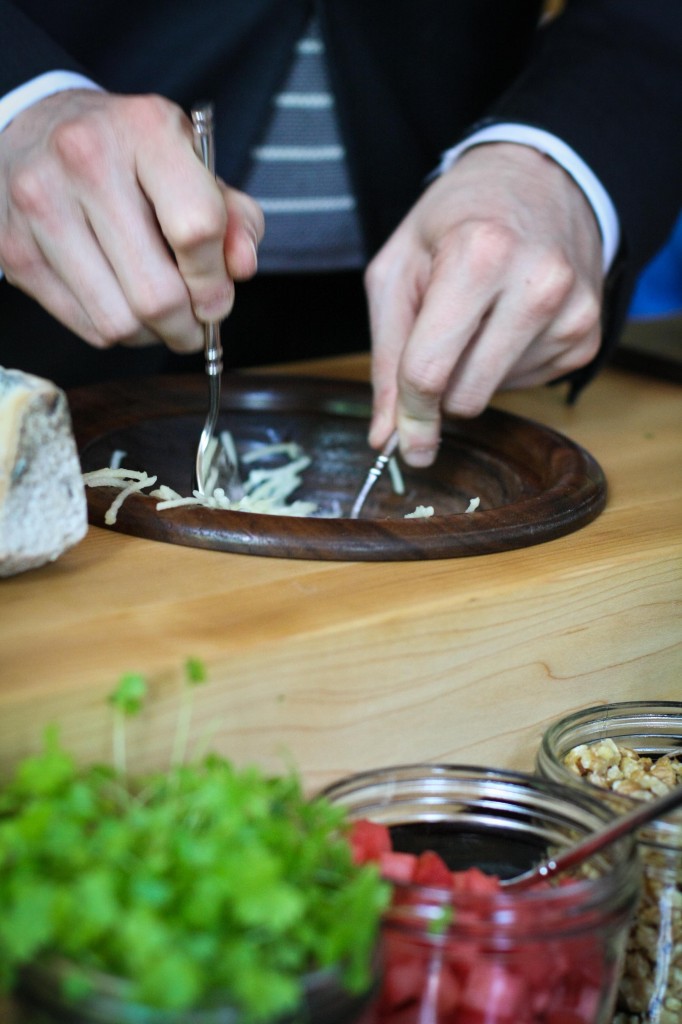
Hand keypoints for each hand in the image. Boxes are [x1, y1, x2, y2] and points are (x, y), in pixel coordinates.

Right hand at [0, 90, 263, 351]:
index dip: (216, 282)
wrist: (35, 129)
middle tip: (195, 325)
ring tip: (160, 316)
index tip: (218, 300)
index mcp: (145, 129)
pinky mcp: (15, 248)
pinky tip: (123, 304)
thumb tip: (242, 269)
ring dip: (152, 335)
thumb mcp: (193, 165)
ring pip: (119, 322)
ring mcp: (41, 205)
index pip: (197, 230)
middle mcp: (85, 160)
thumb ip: (235, 217)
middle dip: (187, 326)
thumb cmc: (128, 155)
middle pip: (156, 294)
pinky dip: (117, 331)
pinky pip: (86, 326)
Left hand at [365, 143, 602, 466]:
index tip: (401, 442)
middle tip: (434, 343)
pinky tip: (507, 320)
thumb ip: (386, 357)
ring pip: (493, 396)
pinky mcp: (588, 336)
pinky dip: (503, 365)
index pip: (430, 370)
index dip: (408, 415)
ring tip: (477, 314)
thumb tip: (387, 437)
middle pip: (465, 396)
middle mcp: (538, 285)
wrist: (538, 179)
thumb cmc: (456, 220)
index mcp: (480, 257)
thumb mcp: (398, 270)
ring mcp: (572, 313)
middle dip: (439, 389)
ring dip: (472, 371)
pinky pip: (525, 386)